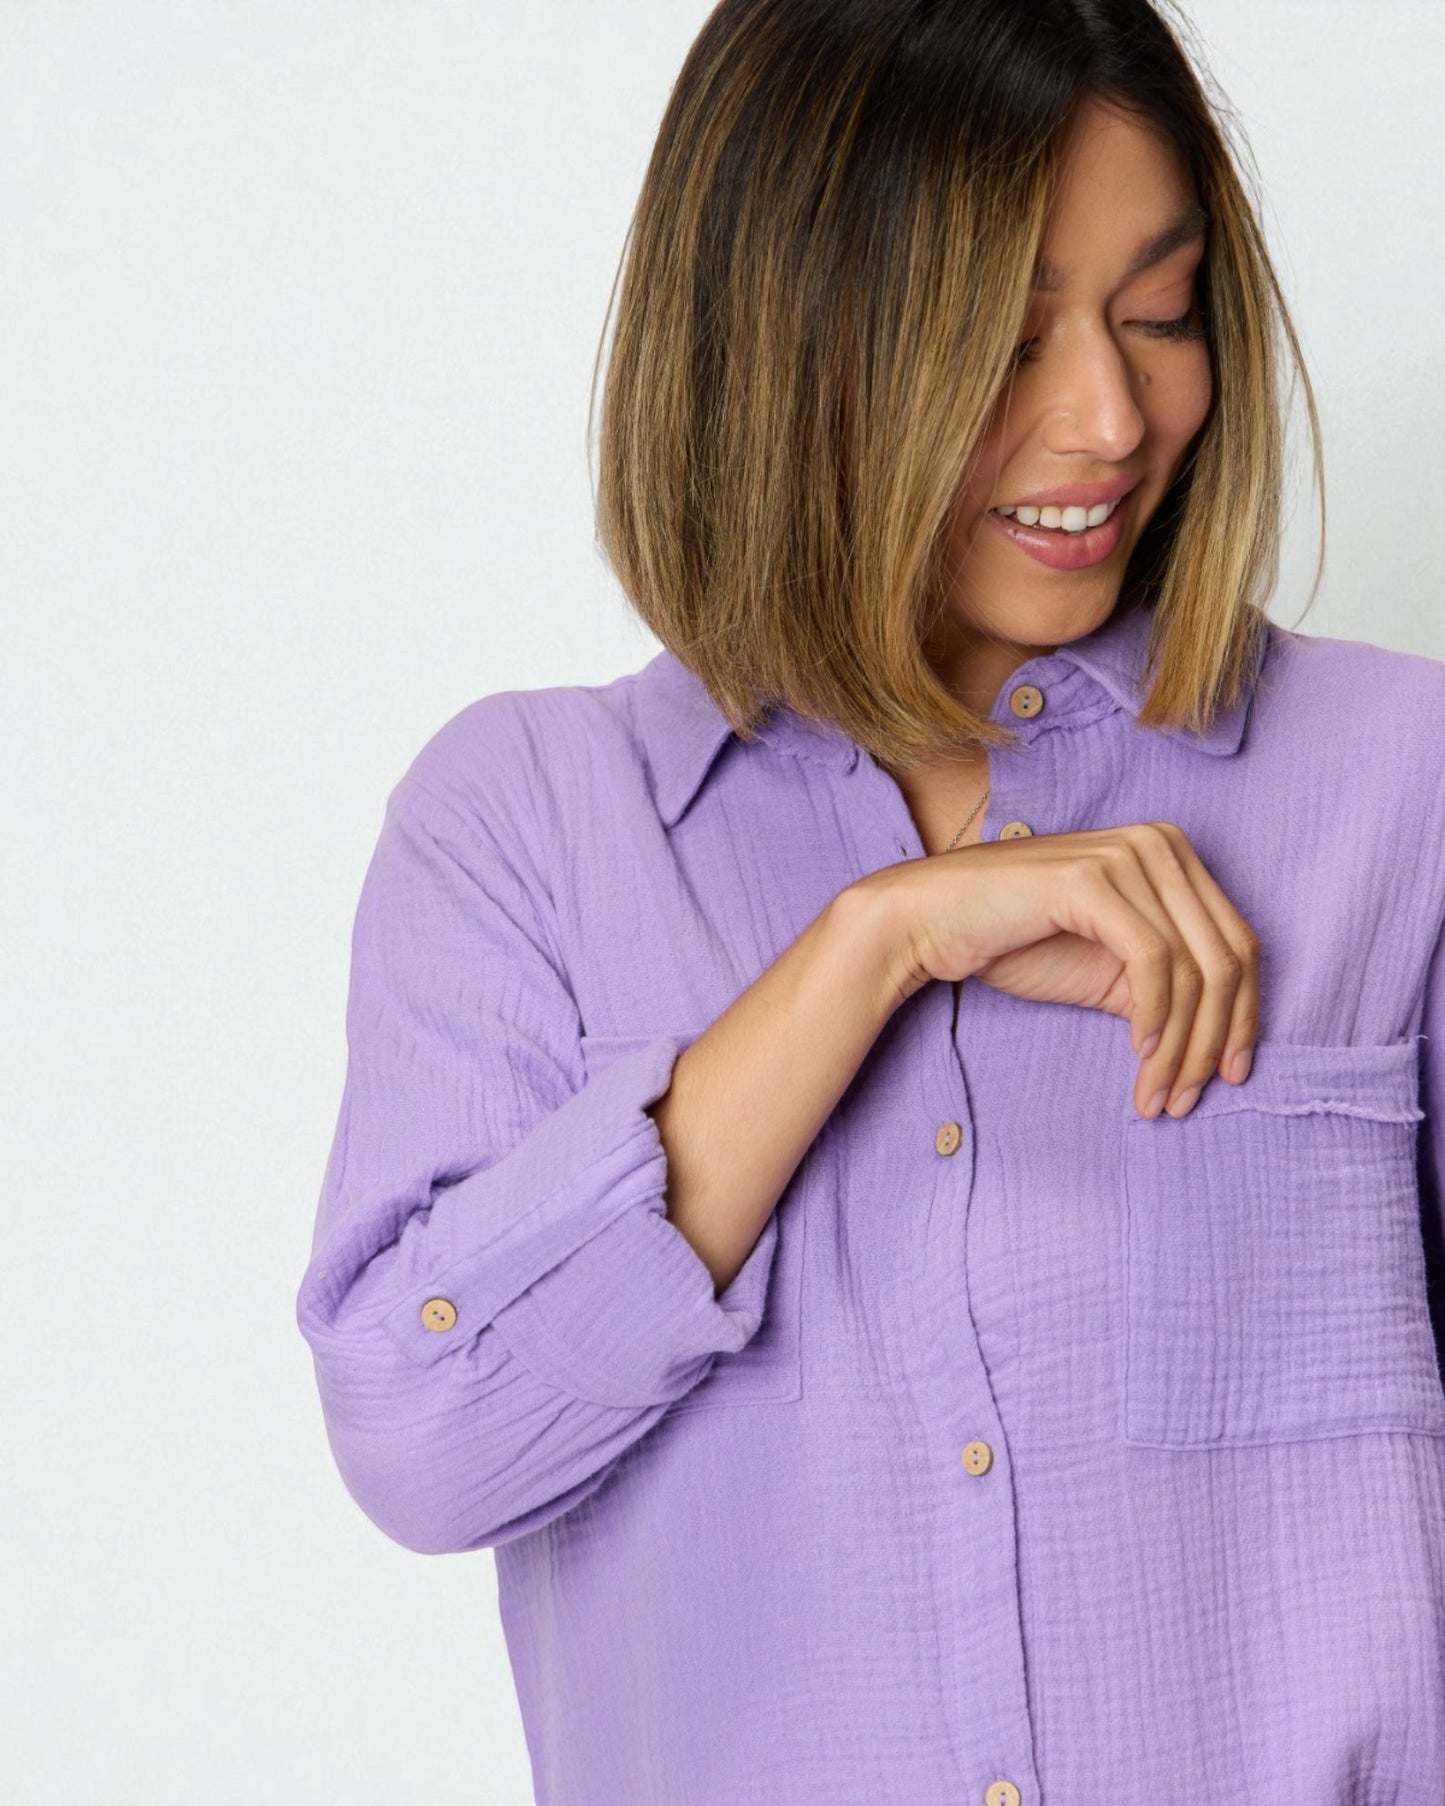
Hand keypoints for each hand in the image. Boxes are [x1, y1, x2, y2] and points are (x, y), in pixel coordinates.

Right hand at [860, 822, 1258, 1119]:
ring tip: (1159, 1096)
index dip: (1244, 1017)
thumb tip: (1221, 1043)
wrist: (930, 920)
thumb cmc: (1013, 941)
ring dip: (1181, 1046)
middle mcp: (1160, 844)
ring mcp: (1126, 856)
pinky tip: (1139, 1054)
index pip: (1239, 943)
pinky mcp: (1091, 879)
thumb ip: (1166, 987)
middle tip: (1191, 1099)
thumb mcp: (1108, 968)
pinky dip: (1155, 1018)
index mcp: (1172, 855)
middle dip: (1215, 1042)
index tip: (1230, 1075)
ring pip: (1195, 969)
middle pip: (1228, 958)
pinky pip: (1153, 962)